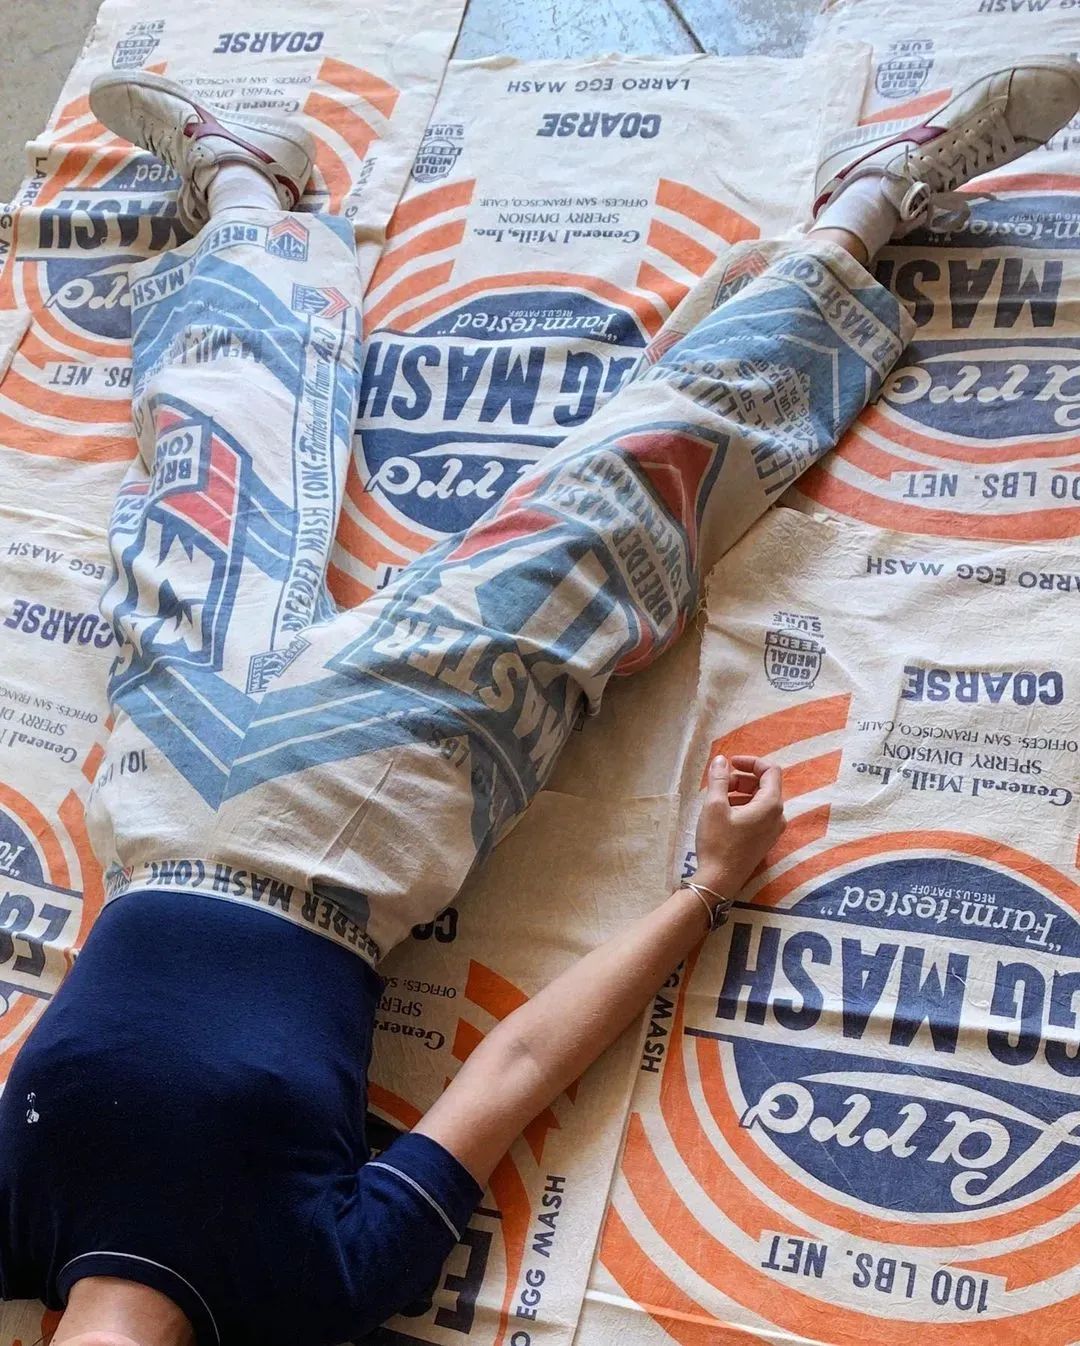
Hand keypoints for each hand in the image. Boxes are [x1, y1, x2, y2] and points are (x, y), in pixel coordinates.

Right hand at [692, 754, 785, 895]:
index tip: (730, 762)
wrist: (719, 881)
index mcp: (770, 805)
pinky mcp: (765, 840)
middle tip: (719, 783)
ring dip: (740, 793)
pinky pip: (759, 815)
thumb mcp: (714, 806)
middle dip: (742, 778)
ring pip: (760, 800)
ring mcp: (773, 830)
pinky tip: (724, 814)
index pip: (770, 770)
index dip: (750, 762)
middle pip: (765, 785)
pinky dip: (743, 807)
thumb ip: (718, 779)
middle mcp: (778, 816)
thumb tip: (720, 760)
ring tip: (718, 799)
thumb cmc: (717, 843)